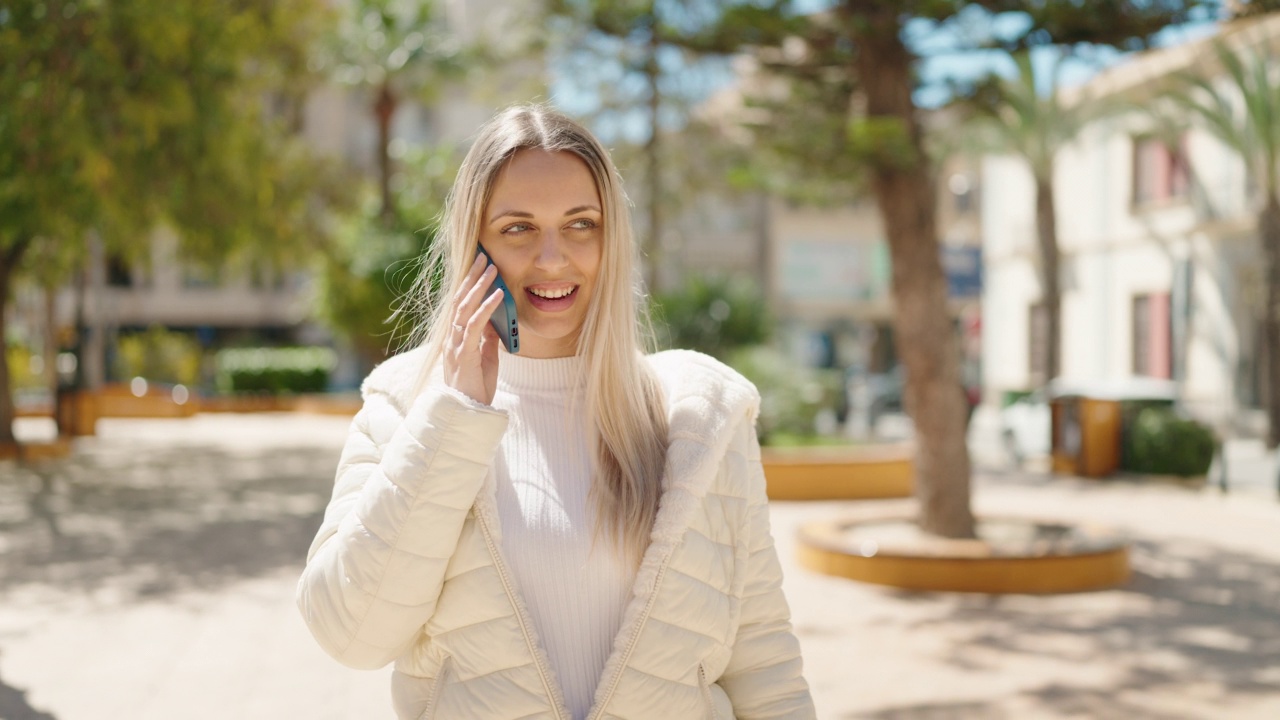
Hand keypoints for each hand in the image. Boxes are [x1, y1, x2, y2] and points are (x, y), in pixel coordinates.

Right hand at [443, 254, 504, 404]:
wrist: (467, 412)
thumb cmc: (476, 388)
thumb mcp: (486, 359)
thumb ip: (488, 339)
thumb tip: (496, 322)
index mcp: (457, 337)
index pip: (461, 304)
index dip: (469, 284)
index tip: (479, 266)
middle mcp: (453, 337)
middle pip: (460, 299)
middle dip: (472, 277)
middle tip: (483, 256)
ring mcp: (456, 344)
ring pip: (465, 307)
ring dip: (479, 286)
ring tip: (492, 269)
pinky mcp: (464, 353)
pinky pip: (476, 325)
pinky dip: (487, 308)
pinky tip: (498, 295)